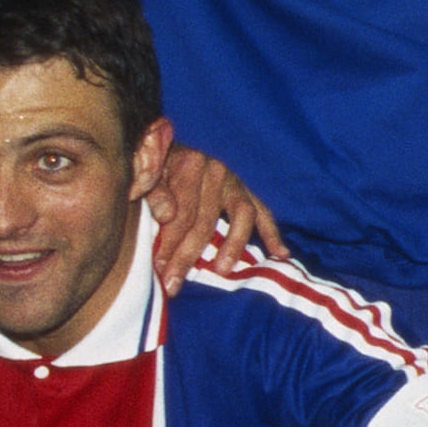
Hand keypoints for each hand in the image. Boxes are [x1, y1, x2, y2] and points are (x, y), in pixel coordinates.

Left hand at [141, 145, 284, 286]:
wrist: (164, 142)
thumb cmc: (155, 164)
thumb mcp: (148, 172)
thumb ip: (153, 192)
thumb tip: (166, 215)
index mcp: (188, 162)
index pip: (181, 213)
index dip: (169, 244)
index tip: (159, 270)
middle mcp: (215, 168)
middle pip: (205, 220)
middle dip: (187, 256)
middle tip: (174, 284)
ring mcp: (234, 179)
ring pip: (241, 215)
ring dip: (232, 245)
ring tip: (221, 270)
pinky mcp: (244, 188)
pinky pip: (262, 211)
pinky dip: (271, 232)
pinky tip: (280, 254)